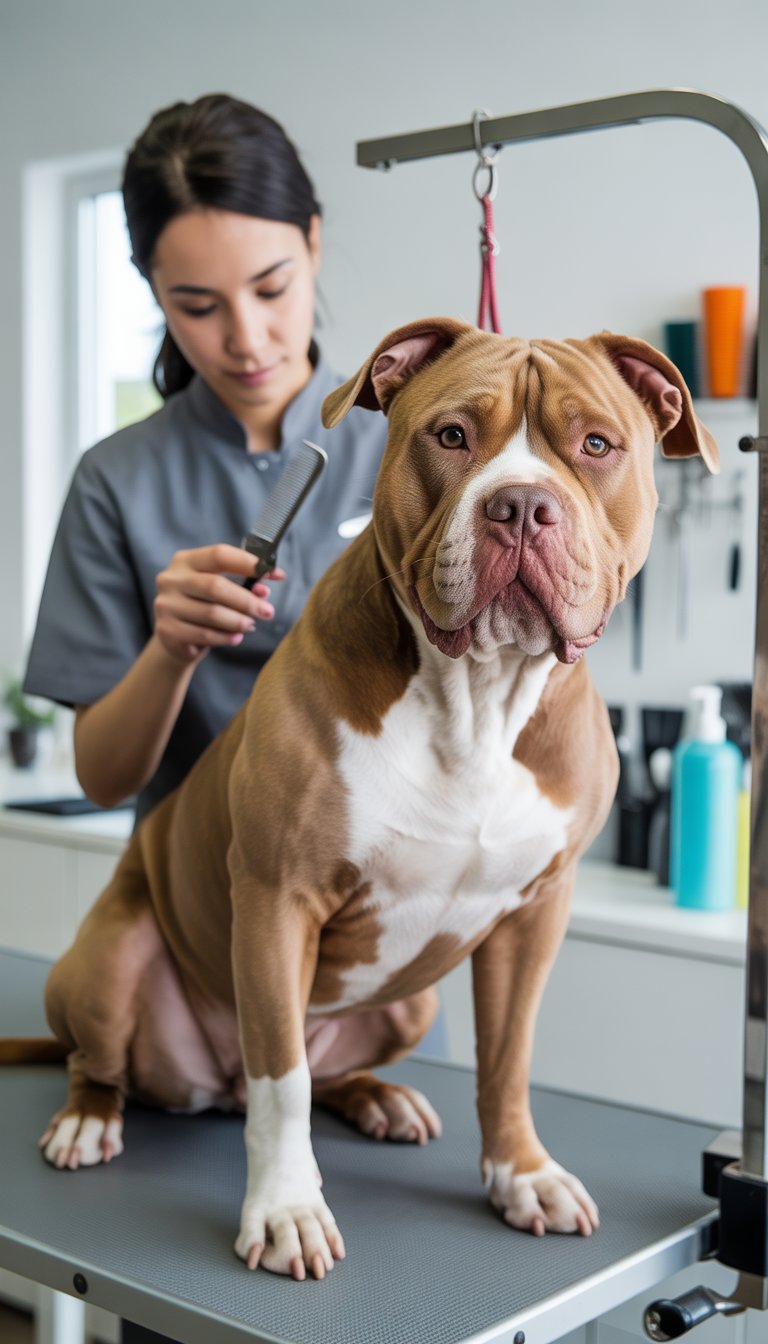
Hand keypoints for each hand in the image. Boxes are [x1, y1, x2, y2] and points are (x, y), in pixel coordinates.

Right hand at [153, 544, 285, 665]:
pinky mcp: (167, 629)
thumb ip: (242, 586)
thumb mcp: (221, 591)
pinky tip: (236, 638)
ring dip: (238, 621)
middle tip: (267, 611)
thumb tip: (263, 592)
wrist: (175, 638)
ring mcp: (166, 604)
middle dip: (246, 600)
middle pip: (215, 586)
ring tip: (250, 625)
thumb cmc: (203, 606)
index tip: (274, 573)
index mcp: (185, 560)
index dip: (249, 563)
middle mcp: (171, 579)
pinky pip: (204, 634)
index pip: (219, 555)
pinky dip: (225, 637)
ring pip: (211, 613)